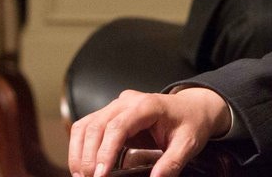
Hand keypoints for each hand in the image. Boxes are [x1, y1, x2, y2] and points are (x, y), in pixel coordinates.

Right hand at [68, 87, 230, 176]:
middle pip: (97, 126)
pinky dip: (79, 146)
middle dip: (88, 156)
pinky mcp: (110, 115)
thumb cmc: (191, 122)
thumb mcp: (189, 143)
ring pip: (86, 125)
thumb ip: (172, 162)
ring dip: (78, 152)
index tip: (100, 175)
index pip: (118, 126)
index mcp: (148, 105)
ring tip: (82, 176)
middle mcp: (127, 102)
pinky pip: (87, 127)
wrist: (193, 107)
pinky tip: (83, 166)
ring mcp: (116, 106)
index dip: (105, 151)